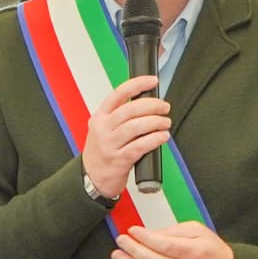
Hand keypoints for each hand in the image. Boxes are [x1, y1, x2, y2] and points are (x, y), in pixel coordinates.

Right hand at [81, 75, 169, 199]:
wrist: (92, 177)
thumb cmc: (101, 151)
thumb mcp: (103, 128)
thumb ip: (120, 116)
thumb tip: (148, 103)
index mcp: (100, 116)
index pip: (119, 93)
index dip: (138, 84)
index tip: (152, 81)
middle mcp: (103, 128)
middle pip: (130, 109)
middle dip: (152, 105)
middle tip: (164, 107)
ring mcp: (110, 144)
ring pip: (136, 127)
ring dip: (156, 122)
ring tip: (165, 123)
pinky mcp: (119, 159)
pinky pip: (140, 146)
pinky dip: (154, 139)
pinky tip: (163, 136)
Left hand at [111, 222, 233, 258]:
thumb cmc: (212, 250)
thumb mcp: (198, 231)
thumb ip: (174, 230)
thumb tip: (151, 233)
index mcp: (193, 252)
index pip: (165, 245)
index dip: (146, 238)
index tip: (134, 230)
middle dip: (134, 250)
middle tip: (121, 241)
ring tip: (117, 256)